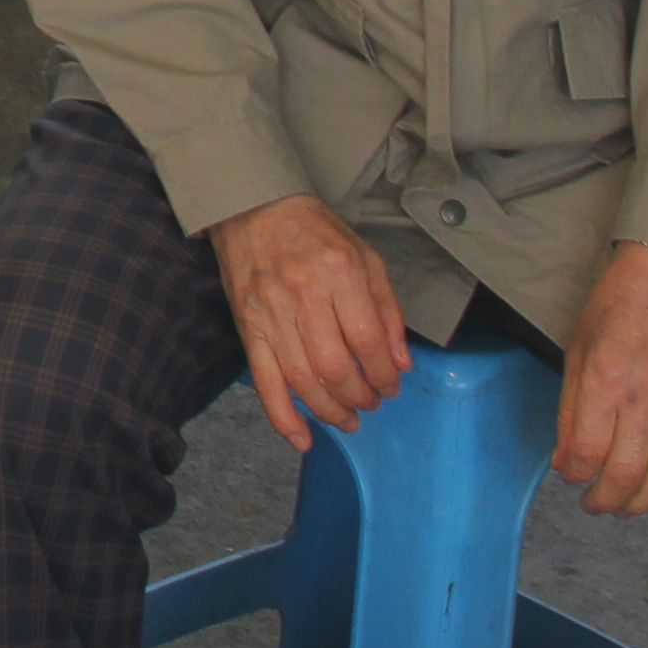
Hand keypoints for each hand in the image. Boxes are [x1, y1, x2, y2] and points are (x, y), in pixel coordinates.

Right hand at [209, 192, 410, 454]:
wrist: (253, 208)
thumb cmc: (315, 232)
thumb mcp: (366, 258)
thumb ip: (387, 310)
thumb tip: (401, 363)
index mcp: (340, 273)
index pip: (368, 340)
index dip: (384, 373)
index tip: (392, 384)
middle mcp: (303, 295)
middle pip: (335, 366)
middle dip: (360, 396)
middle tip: (371, 403)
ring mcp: (270, 314)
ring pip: (302, 380)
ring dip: (330, 411)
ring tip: (348, 419)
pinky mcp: (247, 328)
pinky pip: (264, 381)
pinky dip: (282, 416)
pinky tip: (303, 438)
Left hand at [553, 241, 647, 517]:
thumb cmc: (619, 306)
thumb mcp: (579, 349)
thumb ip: (571, 409)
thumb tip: (567, 458)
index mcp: (606, 381)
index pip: (587, 452)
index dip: (574, 473)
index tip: (569, 472)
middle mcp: (646, 401)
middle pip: (624, 475)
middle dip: (603, 500)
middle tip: (592, 503)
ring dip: (640, 504)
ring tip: (622, 505)